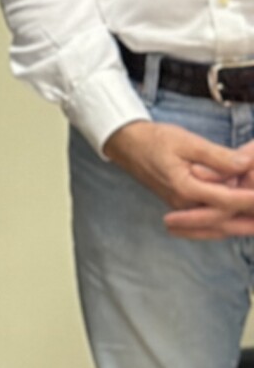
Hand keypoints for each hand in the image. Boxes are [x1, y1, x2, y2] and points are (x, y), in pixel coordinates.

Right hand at [103, 120, 253, 238]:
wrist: (127, 145)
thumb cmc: (155, 140)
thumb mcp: (187, 142)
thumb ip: (217, 156)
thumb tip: (245, 163)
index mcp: (185, 188)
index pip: (226, 200)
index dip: (250, 200)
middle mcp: (183, 203)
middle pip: (224, 221)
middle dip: (248, 221)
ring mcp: (182, 207)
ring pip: (216, 226)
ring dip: (239, 226)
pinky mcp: (182, 206)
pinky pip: (207, 224)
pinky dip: (224, 227)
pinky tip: (237, 226)